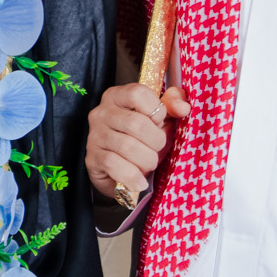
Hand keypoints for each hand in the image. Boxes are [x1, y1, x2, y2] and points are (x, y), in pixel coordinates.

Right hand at [85, 83, 188, 205]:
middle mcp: (102, 113)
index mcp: (117, 96)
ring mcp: (95, 135)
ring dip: (146, 160)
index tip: (159, 122)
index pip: (138, 94)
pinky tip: (140, 182)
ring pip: (127, 146)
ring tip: (149, 164)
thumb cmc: (141, 139)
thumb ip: (173, 106)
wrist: (118, 170)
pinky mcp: (92, 158)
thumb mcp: (159, 119)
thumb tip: (183, 108)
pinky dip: (133, 176)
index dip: (156, 110)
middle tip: (157, 149)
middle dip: (156, 141)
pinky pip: (115, 165)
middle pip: (136, 123)